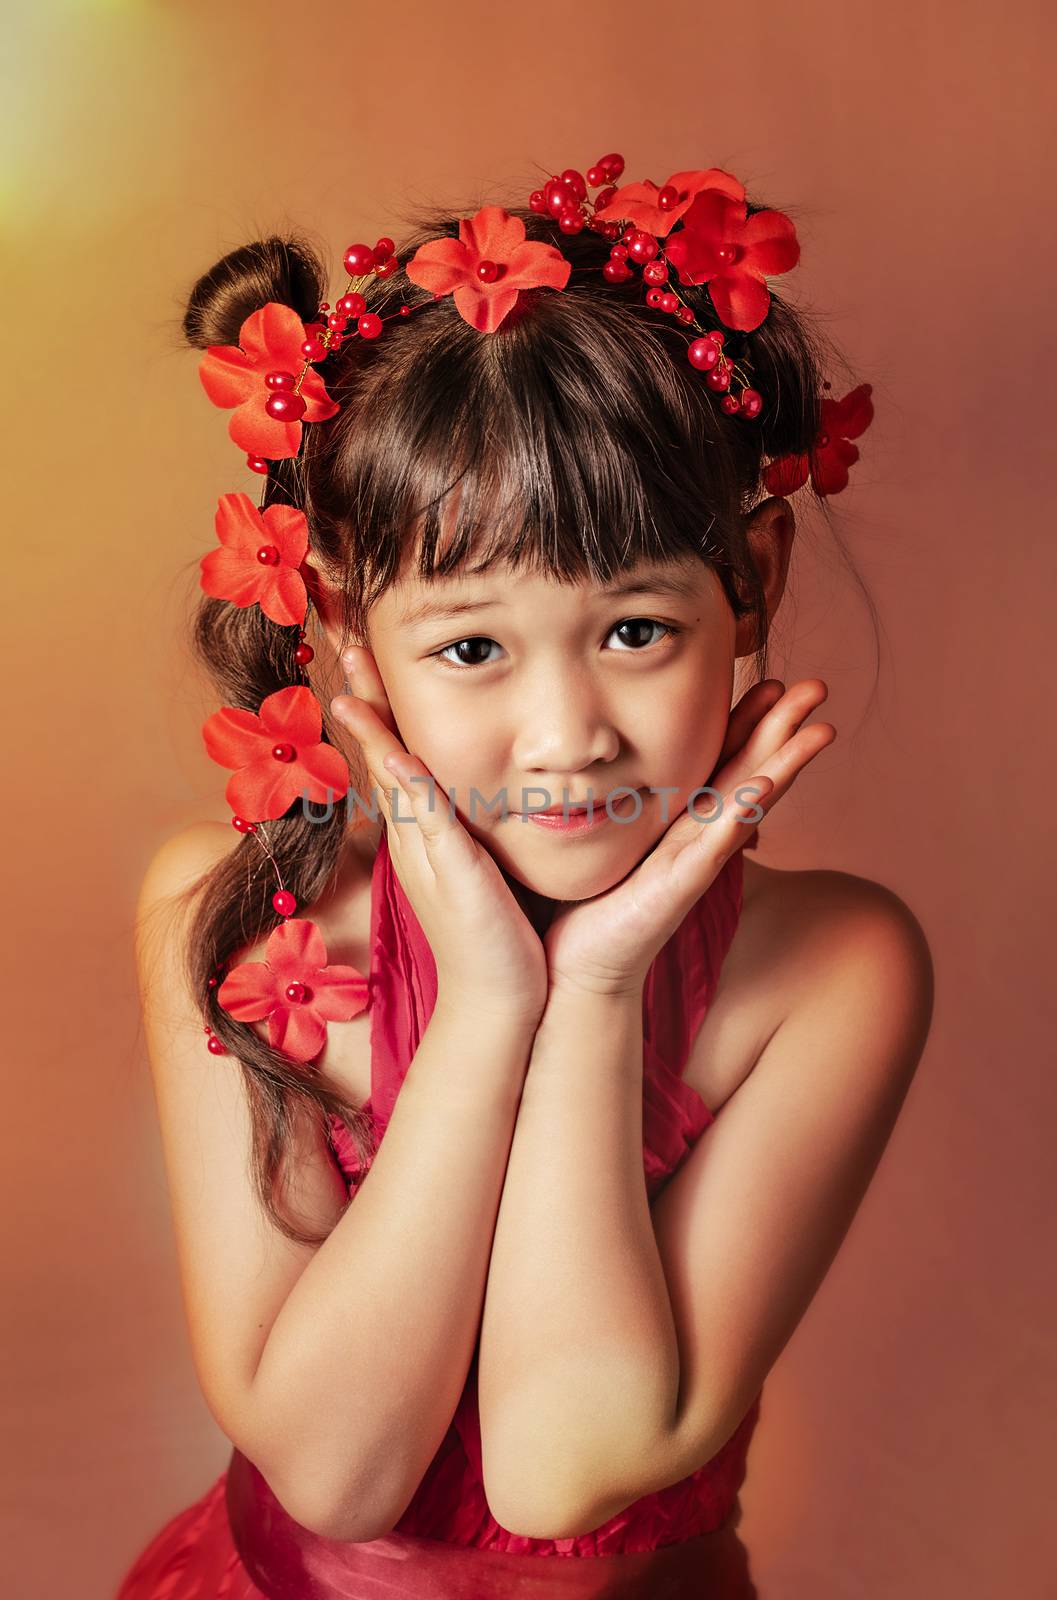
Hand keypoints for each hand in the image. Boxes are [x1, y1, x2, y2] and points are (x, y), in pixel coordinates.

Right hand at [330, 648, 548, 1030]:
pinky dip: (407, 786)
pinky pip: (423, 822)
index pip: (394, 756)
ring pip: (391, 780)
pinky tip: (395, 753)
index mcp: (423, 832)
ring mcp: (426, 854)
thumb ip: (474, 829)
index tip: (366, 658)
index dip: (378, 708)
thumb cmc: (500, 935)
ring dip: (371, 730)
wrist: (500, 998)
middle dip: (362, 698)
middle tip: (344, 642)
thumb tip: (479, 791)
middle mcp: (414, 838)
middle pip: (378, 755)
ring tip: (350, 680)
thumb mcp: (481, 866)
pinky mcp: (450, 872)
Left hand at [542, 678, 836, 998]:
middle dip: (785, 730)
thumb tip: (603, 758)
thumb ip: (620, 803)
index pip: (724, 763)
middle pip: (751, 773)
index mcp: (682, 823)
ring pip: (747, 804)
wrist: (578, 970)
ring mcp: (694, 863)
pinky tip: (764, 786)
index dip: (750, 723)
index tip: (773, 683)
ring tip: (817, 732)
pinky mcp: (678, 889)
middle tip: (817, 687)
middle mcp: (698, 839)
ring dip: (784, 766)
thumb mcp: (612, 841)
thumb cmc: (591, 906)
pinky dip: (740, 816)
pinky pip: (714, 846)